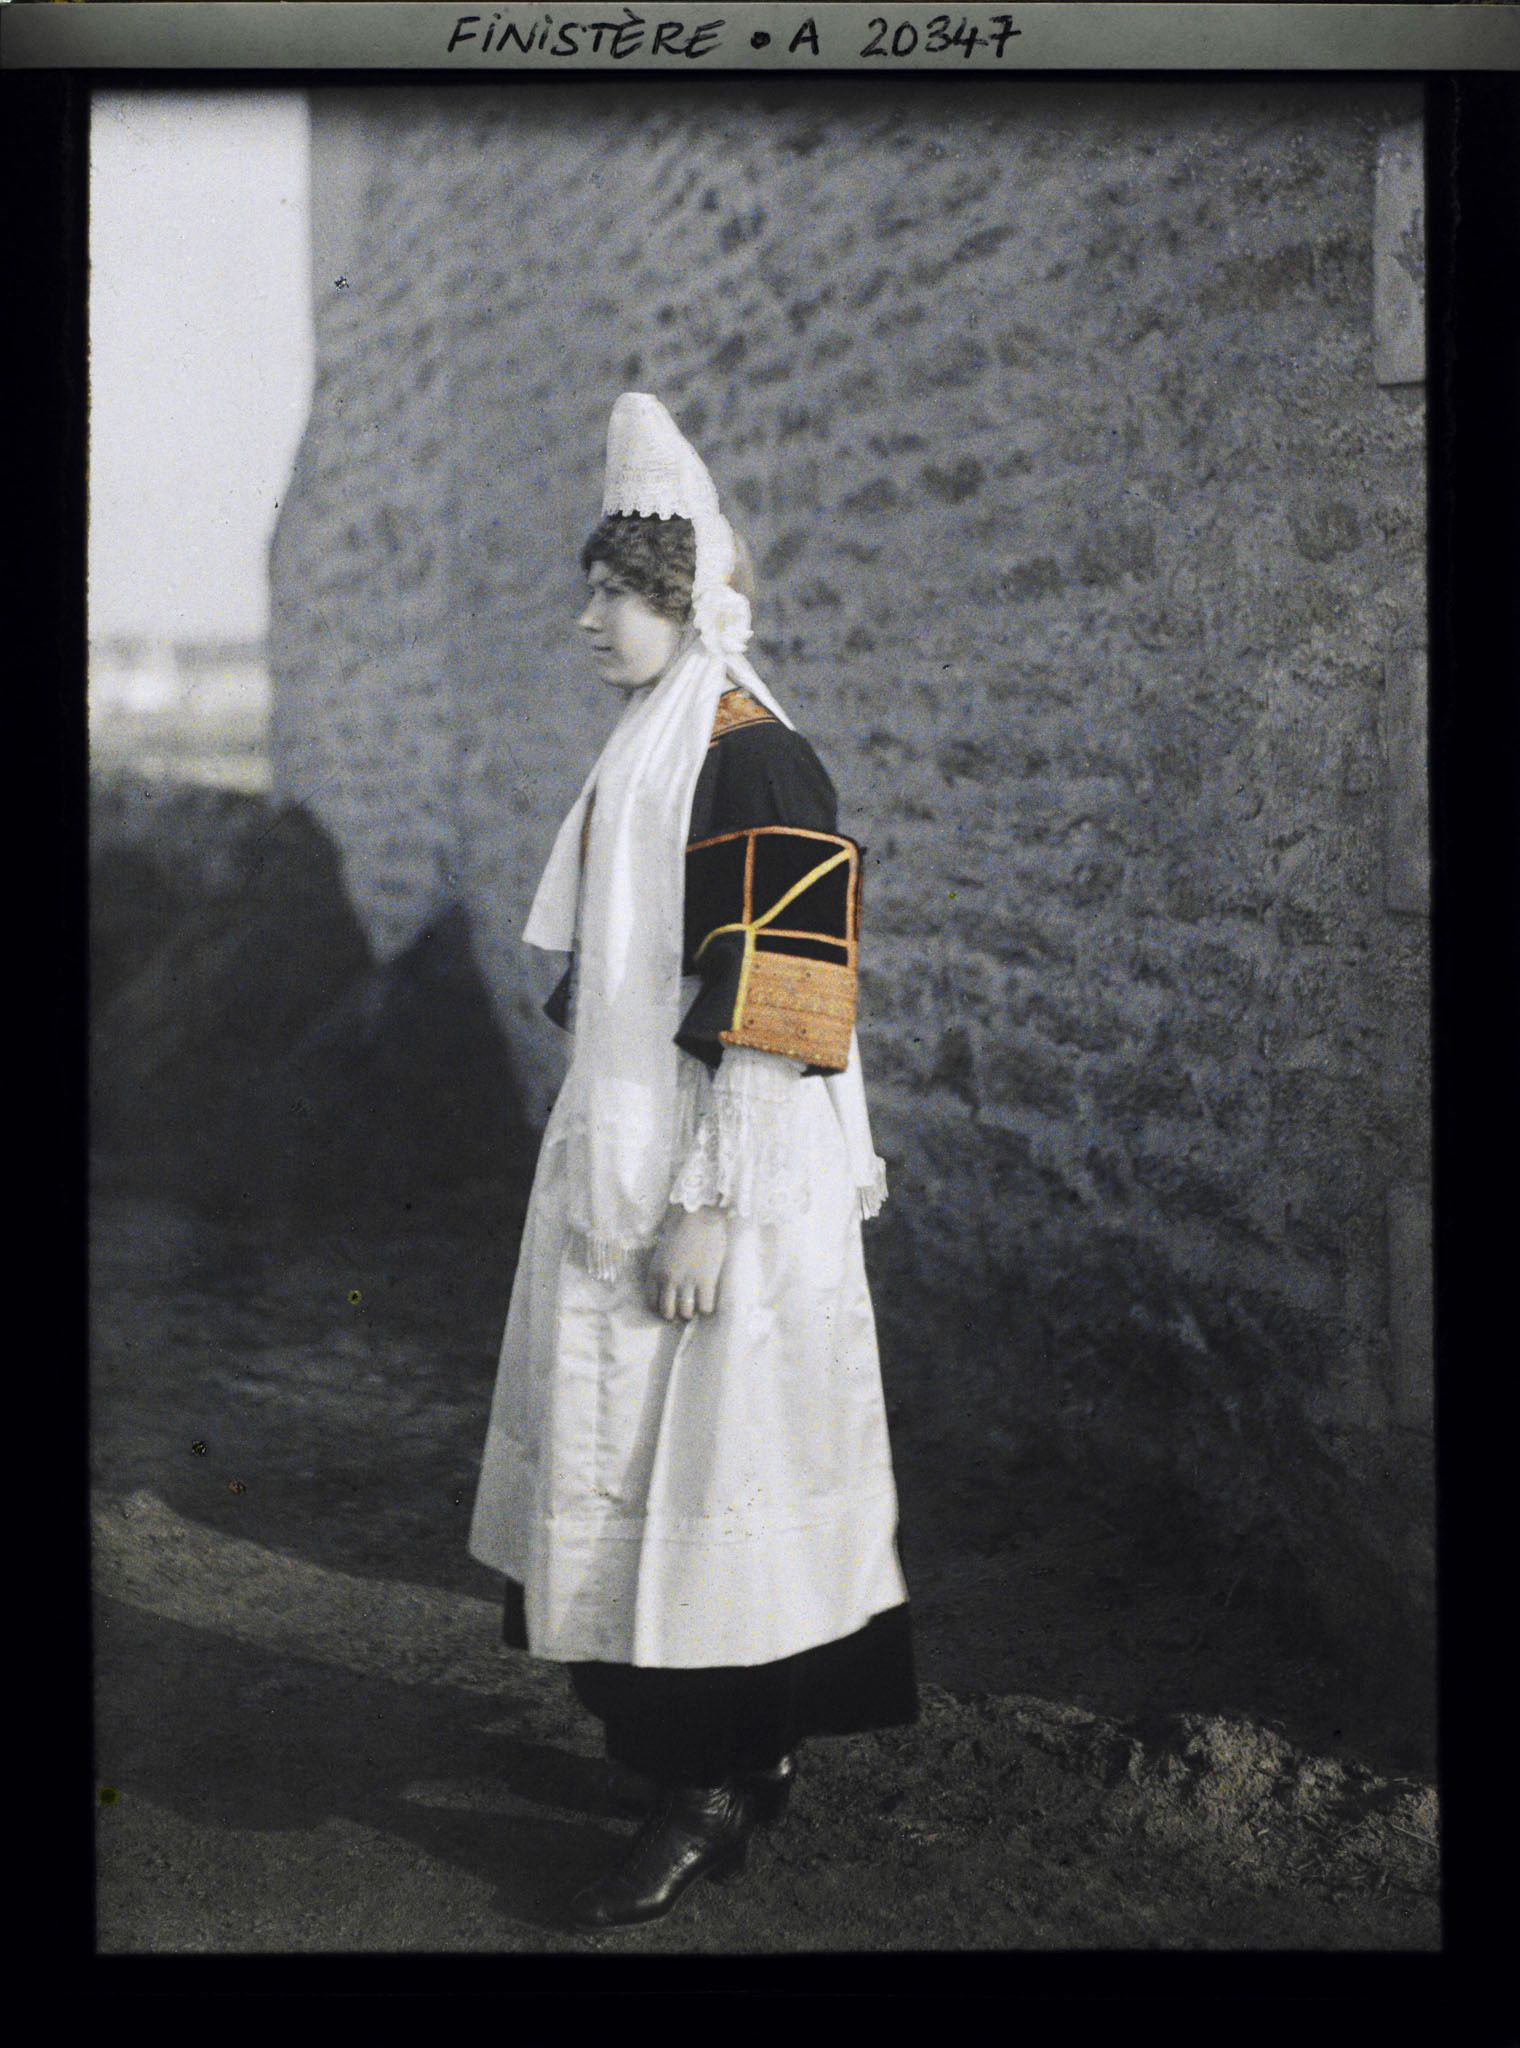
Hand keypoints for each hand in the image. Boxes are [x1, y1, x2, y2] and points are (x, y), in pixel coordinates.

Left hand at [647, 1205, 728, 1320]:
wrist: (698, 1215)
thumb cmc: (681, 1227)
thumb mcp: (663, 1252)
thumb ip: (664, 1269)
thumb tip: (672, 1286)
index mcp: (655, 1272)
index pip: (652, 1303)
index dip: (661, 1308)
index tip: (670, 1306)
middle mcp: (668, 1281)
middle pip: (667, 1312)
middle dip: (675, 1314)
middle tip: (684, 1309)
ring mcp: (687, 1282)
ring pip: (685, 1313)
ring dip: (691, 1312)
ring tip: (696, 1305)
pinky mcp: (706, 1281)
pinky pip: (704, 1307)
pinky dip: (706, 1308)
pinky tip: (708, 1299)